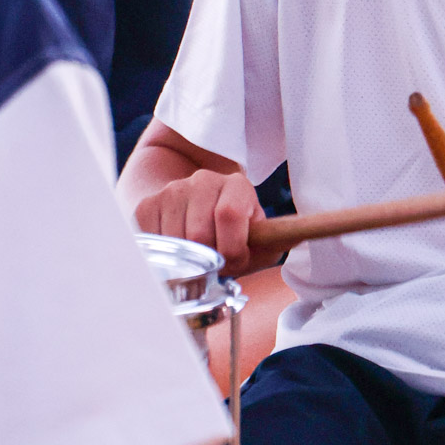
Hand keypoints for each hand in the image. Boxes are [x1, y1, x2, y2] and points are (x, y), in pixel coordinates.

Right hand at [134, 168, 272, 274]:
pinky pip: (151, 241)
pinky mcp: (147, 206)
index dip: (232, 248)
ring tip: (198, 259)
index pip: (228, 214)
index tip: (235, 261)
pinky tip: (177, 254)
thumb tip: (297, 235)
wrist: (195, 211)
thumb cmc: (234, 233)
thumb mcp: (260, 236)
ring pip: (175, 241)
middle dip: (209, 260)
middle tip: (214, 264)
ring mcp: (172, 191)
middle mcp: (202, 181)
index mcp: (236, 186)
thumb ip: (277, 240)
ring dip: (187, 262)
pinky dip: (164, 258)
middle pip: (199, 233)